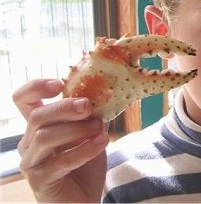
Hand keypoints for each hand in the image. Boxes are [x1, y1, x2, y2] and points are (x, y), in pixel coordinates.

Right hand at [13, 79, 108, 202]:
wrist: (86, 197)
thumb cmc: (85, 162)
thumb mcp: (90, 132)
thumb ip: (90, 114)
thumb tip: (103, 92)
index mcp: (39, 125)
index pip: (23, 99)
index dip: (35, 86)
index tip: (58, 83)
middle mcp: (29, 141)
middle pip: (37, 116)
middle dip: (64, 107)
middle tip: (88, 105)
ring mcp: (30, 162)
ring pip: (45, 136)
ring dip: (77, 129)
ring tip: (100, 127)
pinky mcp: (38, 180)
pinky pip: (59, 161)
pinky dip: (83, 150)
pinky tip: (101, 142)